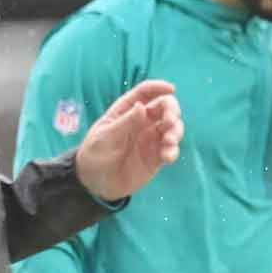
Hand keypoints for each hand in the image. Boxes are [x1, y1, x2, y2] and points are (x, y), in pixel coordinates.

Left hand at [75, 80, 183, 201]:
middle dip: (172, 111)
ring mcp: (152, 138)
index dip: (159, 87)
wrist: (96, 184)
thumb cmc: (95, 155)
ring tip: (170, 141)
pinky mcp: (157, 156)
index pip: (145, 93)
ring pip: (173, 127)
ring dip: (176, 131)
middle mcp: (143, 121)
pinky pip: (171, 149)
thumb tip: (142, 106)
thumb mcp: (106, 137)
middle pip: (165, 107)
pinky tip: (168, 157)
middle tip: (170, 122)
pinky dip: (173, 150)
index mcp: (127, 111)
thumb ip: (125, 122)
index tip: (171, 89)